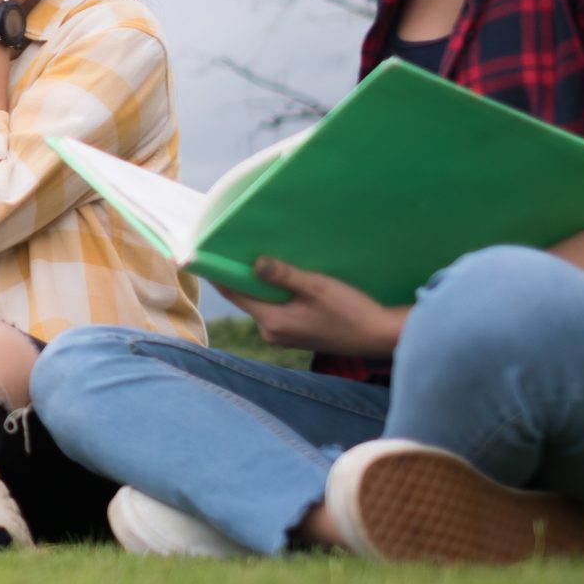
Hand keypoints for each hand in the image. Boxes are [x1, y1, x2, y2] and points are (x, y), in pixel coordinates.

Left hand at [221, 259, 408, 357]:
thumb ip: (283, 275)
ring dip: (259, 283)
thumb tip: (253, 263)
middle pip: (246, 298)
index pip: (234, 294)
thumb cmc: (351, 310)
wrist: (379, 336)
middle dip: (240, 274)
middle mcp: (271, 332)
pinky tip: (280, 277)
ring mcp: (283, 336)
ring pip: (261, 303)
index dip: (218, 273)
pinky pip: (275, 309)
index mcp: (272, 322)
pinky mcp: (295, 334)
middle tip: (233, 246)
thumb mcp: (316, 286)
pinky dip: (273, 293)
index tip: (203, 254)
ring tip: (257, 256)